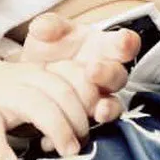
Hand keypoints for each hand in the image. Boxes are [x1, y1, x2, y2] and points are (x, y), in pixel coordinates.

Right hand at [0, 57, 107, 159]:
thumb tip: (89, 132)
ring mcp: (2, 94)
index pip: (78, 79)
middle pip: (62, 93)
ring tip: (63, 153)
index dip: (92, 101)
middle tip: (79, 146)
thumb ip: (65, 104)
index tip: (97, 121)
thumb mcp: (41, 89)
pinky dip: (1, 149)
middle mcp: (27, 78)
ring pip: (36, 106)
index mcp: (46, 71)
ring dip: (56, 131)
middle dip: (77, 122)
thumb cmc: (11, 97)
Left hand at [21, 12, 140, 139]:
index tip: (123, 41)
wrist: (33, 76)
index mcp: (105, 48)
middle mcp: (107, 75)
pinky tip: (61, 132)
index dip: (127, 43)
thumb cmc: (50, 49)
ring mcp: (99, 99)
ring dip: (106, 109)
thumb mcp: (47, 35)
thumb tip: (41, 28)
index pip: (126, 44)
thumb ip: (48, 27)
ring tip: (97, 111)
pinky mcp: (84, 121)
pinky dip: (74, 132)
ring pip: (111, 106)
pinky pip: (88, 129)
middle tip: (92, 70)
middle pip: (119, 76)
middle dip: (108, 74)